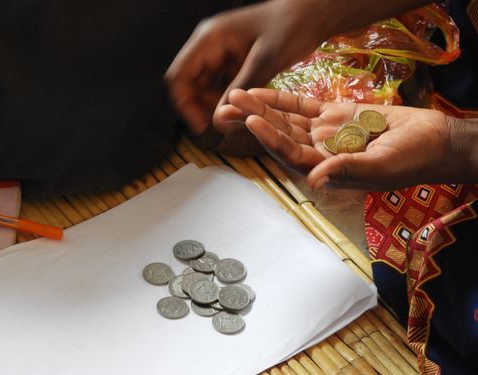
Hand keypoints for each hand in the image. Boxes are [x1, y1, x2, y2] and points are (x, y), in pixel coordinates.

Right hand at [165, 0, 326, 137]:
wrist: (312, 13)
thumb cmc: (291, 28)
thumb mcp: (264, 62)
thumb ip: (239, 91)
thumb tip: (216, 121)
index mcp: (209, 39)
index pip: (179, 76)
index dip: (185, 105)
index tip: (201, 127)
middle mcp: (209, 45)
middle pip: (190, 84)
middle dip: (202, 107)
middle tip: (223, 125)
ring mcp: (221, 52)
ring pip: (205, 87)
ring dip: (216, 104)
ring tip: (236, 116)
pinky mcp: (233, 59)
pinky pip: (222, 84)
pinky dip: (229, 98)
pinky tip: (243, 107)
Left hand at [221, 88, 475, 190]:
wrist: (432, 139)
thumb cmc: (412, 159)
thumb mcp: (381, 167)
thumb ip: (347, 170)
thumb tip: (315, 181)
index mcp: (325, 169)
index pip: (290, 154)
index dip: (270, 138)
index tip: (251, 121)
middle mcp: (318, 152)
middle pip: (279, 135)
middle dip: (254, 120)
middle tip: (228, 105)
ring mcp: (324, 133)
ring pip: (286, 120)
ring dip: (261, 107)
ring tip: (237, 94)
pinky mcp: (333, 115)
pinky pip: (302, 107)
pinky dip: (282, 100)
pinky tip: (262, 93)